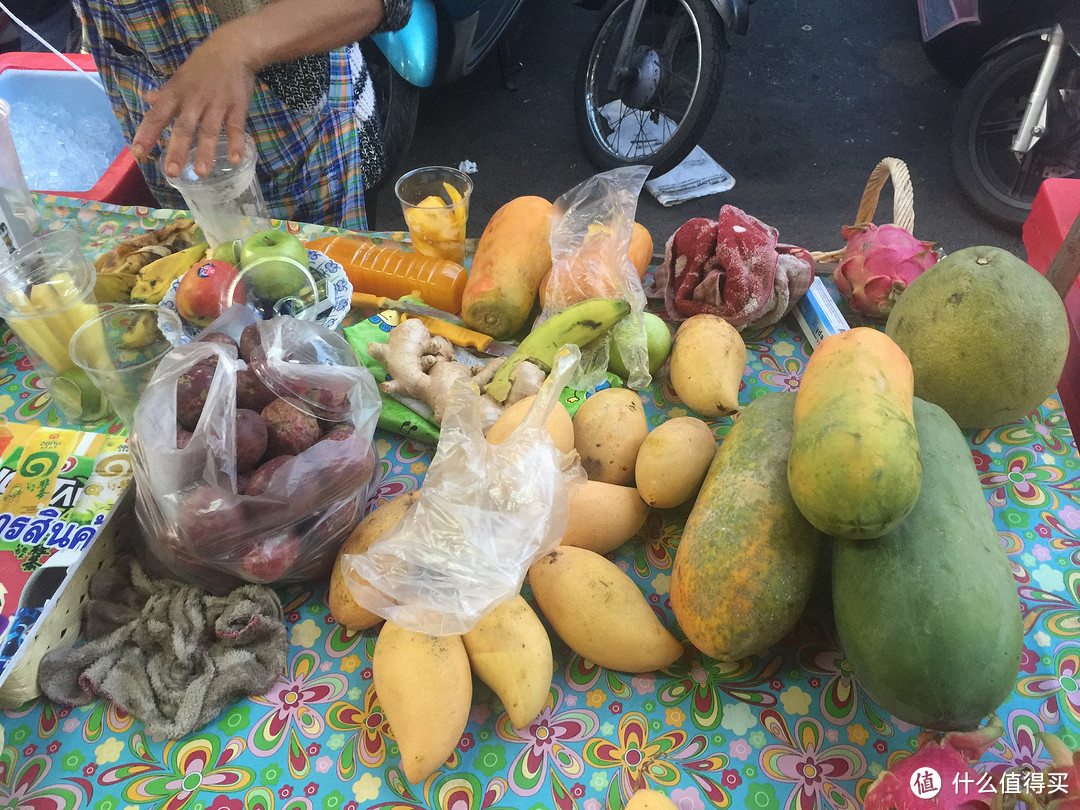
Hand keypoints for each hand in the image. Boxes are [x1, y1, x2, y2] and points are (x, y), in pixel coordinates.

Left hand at [131, 23, 256, 177]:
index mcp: (176, 94)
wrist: (232, 49)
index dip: (147, 134)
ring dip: (205, 152)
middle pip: (183, 128)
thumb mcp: (180, 78)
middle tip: (172, 173)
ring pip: (209, 130)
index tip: (138, 153)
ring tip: (201, 173)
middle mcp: (194, 101)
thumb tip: (147, 100)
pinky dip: (237, 143)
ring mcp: (216, 104)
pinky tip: (236, 159)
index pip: (157, 116)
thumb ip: (165, 93)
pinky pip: (236, 127)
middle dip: (177, 151)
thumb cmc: (203, 66)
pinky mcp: (237, 106)